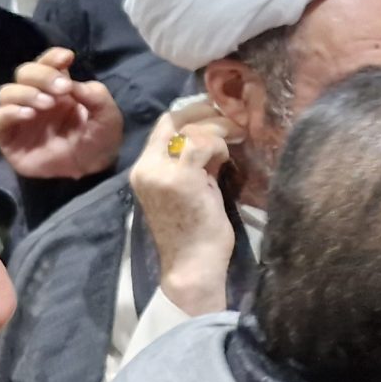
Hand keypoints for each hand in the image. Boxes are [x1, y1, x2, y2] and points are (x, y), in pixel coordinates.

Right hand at [0, 48, 123, 178]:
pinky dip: (9, 112)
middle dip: (42, 75)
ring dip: (26, 93)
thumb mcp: (107, 116)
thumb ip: (95, 95)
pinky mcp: (8, 138)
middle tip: (63, 88)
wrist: (93, 172)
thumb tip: (74, 83)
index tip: (67, 58)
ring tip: (48, 104)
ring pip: (6, 92)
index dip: (51, 57)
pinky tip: (29, 115)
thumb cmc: (99, 140)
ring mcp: (19, 117)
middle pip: (23, 73)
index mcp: (56, 87)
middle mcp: (35, 98)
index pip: (45, 63)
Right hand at [127, 113, 236, 316]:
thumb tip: (214, 135)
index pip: (164, 125)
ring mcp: (160, 172)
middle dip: (207, 112)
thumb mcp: (191, 188)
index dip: (192, 112)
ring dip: (219, 130)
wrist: (192, 268)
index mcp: (143, 170)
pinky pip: (203, 143)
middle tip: (233, 119)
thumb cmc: (195, 234)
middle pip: (174, 119)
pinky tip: (226, 161)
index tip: (217, 114)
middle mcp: (146, 168)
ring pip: (191, 129)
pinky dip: (220, 146)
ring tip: (237, 139)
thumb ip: (195, 162)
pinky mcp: (179, 179)